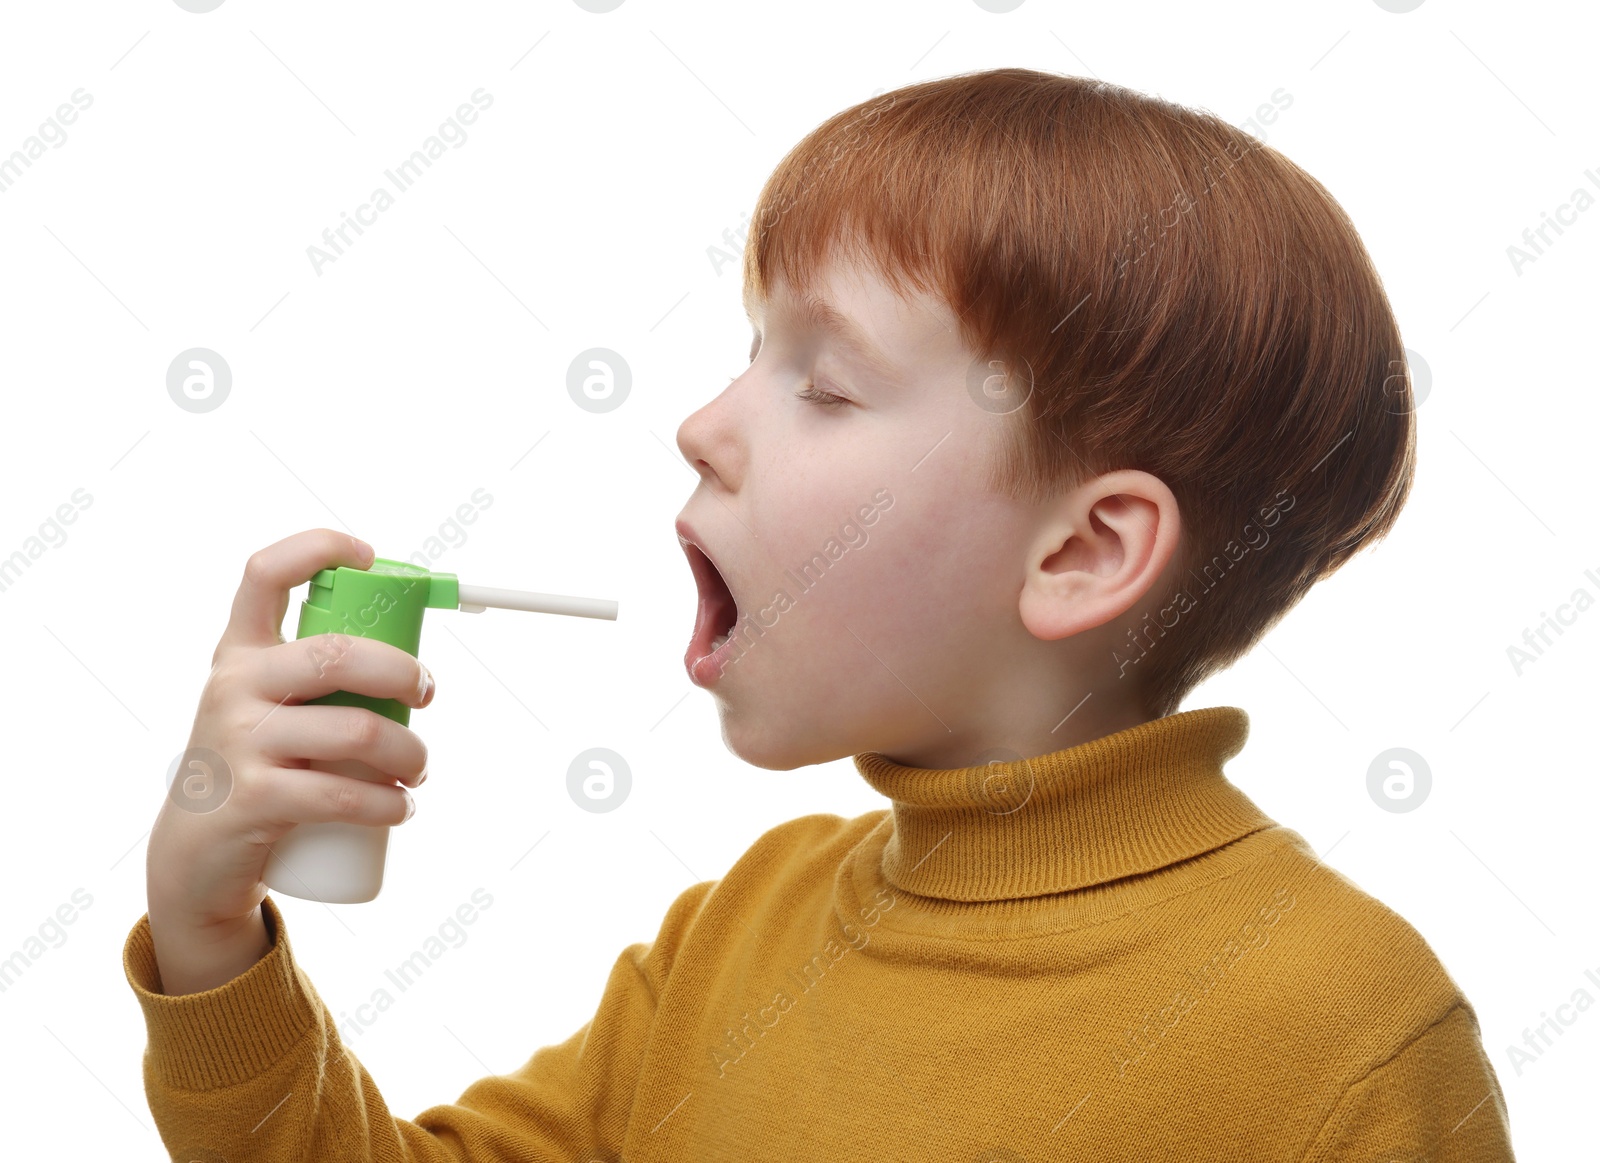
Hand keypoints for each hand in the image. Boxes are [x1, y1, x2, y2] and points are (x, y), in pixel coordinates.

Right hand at [147, 528, 434, 934]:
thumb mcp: (266, 707)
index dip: (318, 549)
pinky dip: (390, 802)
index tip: (368, 556)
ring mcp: (240, 742)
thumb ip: (315, 677)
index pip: (266, 574)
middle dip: (402, 671)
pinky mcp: (254, 799)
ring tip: (418, 769)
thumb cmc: (255, 767)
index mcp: (241, 652)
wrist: (194, 856)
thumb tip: (410, 664)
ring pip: (357, 731)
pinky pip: (344, 794)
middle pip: (336, 654)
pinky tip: (403, 806)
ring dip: (410, 753)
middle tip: (426, 694)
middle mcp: (234, 686)